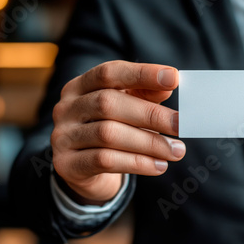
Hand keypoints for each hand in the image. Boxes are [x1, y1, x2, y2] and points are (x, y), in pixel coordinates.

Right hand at [51, 61, 185, 204]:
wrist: (85, 170)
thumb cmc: (112, 129)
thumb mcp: (128, 108)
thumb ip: (145, 95)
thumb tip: (168, 86)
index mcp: (81, 86)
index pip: (109, 72)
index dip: (142, 73)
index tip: (174, 78)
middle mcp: (66, 107)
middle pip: (109, 104)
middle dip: (150, 114)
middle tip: (180, 126)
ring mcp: (63, 136)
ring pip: (108, 134)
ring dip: (149, 142)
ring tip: (176, 151)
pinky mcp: (67, 165)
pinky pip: (105, 161)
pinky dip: (137, 163)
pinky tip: (159, 166)